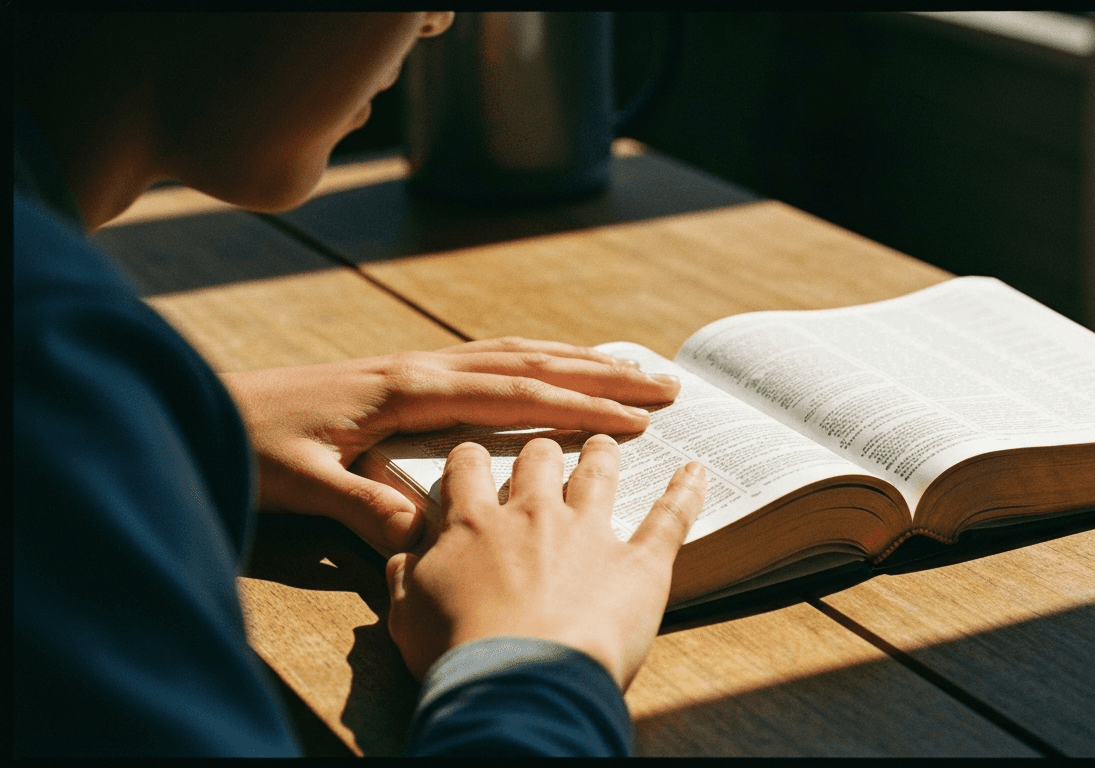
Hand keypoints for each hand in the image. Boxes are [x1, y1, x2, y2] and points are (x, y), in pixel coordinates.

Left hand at [220, 338, 679, 554]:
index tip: (635, 419)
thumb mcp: (298, 483)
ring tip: (630, 368)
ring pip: (513, 352)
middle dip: (601, 372)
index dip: (578, 406)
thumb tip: (427, 531)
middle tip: (664, 382)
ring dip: (576, 358)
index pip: (513, 395)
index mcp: (408, 391)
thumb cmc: (249, 442)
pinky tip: (550, 369)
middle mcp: (421, 367)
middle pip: (530, 360)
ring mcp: (414, 365)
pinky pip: (488, 358)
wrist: (204, 403)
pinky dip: (535, 359)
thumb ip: (363, 504)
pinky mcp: (404, 374)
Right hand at [385, 435, 706, 686]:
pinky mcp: (640, 563)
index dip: (472, 458)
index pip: (469, 466)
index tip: (476, 458)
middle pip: (539, 456)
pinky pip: (670, 516)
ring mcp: (590, 533)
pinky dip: (686, 491)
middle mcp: (533, 514)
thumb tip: (401, 557)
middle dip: (543, 448)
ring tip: (609, 440)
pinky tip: (697, 470)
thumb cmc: (457, 654)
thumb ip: (405, 577)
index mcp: (474, 523)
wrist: (519, 682)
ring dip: (603, 453)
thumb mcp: (406, 616)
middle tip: (549, 449)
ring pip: (599, 473)